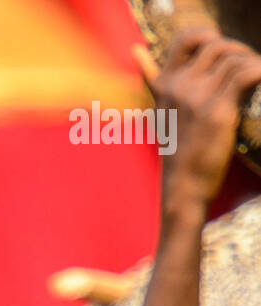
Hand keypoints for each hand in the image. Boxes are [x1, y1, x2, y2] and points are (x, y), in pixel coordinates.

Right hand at [136, 28, 260, 206]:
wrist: (182, 189)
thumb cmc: (177, 153)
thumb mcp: (160, 112)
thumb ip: (152, 80)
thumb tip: (137, 50)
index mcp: (165, 85)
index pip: (185, 39)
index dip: (207, 35)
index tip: (220, 51)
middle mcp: (178, 88)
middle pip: (215, 45)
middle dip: (237, 50)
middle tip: (245, 67)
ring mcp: (196, 99)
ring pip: (233, 58)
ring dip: (251, 62)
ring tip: (255, 77)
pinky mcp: (216, 111)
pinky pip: (245, 74)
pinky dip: (258, 71)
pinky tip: (260, 80)